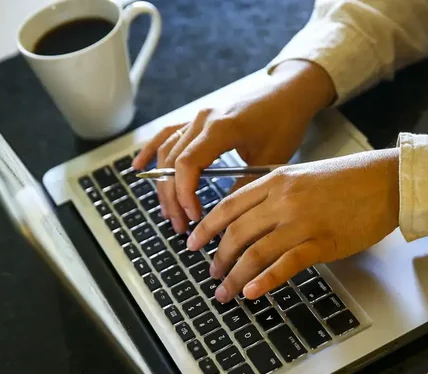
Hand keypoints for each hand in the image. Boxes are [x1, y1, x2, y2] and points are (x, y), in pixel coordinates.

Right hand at [131, 60, 335, 232]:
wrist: (289, 93)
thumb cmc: (284, 122)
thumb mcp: (270, 160)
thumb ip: (245, 186)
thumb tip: (225, 216)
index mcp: (221, 128)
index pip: (188, 165)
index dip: (184, 194)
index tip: (194, 217)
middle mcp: (203, 120)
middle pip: (173, 162)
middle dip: (173, 198)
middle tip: (181, 225)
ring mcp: (197, 118)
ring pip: (167, 152)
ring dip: (164, 185)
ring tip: (170, 212)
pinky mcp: (198, 119)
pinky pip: (167, 135)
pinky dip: (151, 151)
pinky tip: (139, 167)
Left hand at [186, 149, 400, 302]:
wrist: (386, 181)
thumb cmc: (348, 179)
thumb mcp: (302, 175)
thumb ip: (275, 193)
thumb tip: (250, 219)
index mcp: (276, 180)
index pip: (229, 206)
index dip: (206, 227)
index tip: (193, 242)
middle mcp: (283, 200)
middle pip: (237, 232)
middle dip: (218, 257)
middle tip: (211, 274)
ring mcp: (302, 222)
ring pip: (255, 252)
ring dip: (235, 276)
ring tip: (225, 292)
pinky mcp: (322, 242)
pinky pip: (286, 264)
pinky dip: (265, 280)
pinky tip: (252, 292)